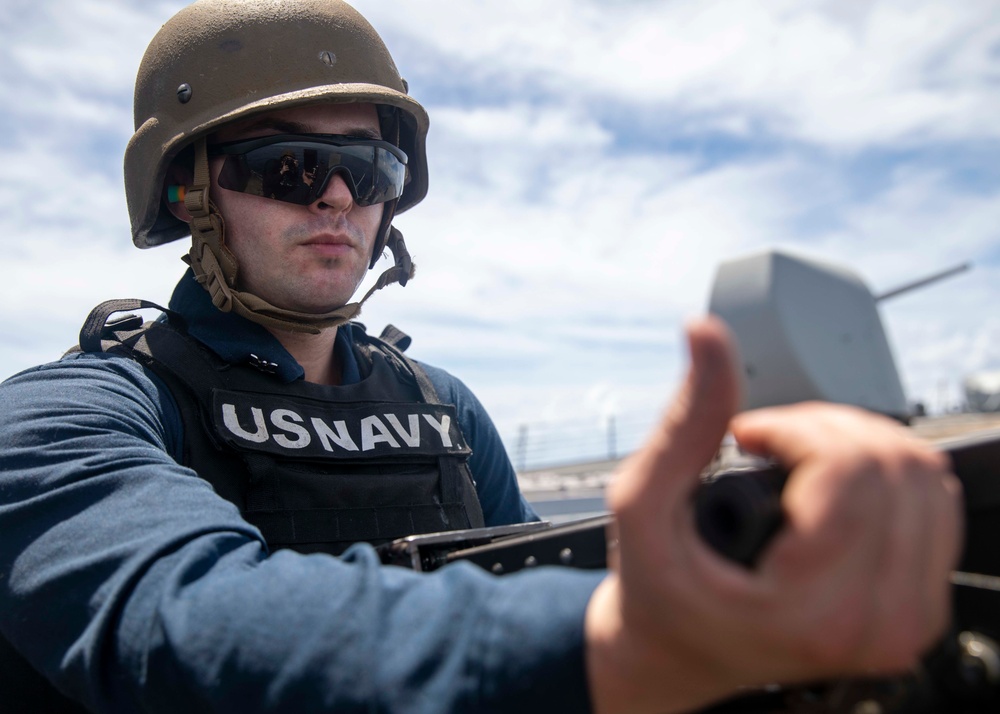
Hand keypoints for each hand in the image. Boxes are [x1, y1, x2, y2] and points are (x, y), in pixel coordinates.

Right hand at [584, 316, 962, 713]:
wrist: (677, 653)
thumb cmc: (659, 590)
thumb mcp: (645, 504)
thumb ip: (686, 419)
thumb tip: (707, 334)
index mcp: (810, 610)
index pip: (853, 472)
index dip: (795, 428)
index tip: (749, 437)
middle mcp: (877, 624)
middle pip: (896, 465)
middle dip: (824, 430)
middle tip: (770, 445)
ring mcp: (907, 621)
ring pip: (925, 477)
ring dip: (856, 444)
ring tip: (797, 462)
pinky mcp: (920, 609)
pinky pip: (935, 504)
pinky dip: (884, 472)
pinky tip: (831, 482)